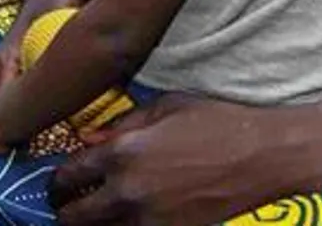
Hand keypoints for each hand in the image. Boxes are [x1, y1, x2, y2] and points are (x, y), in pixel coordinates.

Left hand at [49, 97, 303, 225]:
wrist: (264, 157)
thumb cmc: (217, 121)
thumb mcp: (166, 107)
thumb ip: (122, 125)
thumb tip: (89, 141)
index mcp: (123, 153)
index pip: (68, 176)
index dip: (57, 181)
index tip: (60, 183)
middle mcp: (128, 191)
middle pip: (74, 218)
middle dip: (64, 212)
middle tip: (66, 207)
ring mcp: (149, 220)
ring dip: (94, 225)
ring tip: (96, 216)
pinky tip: (129, 220)